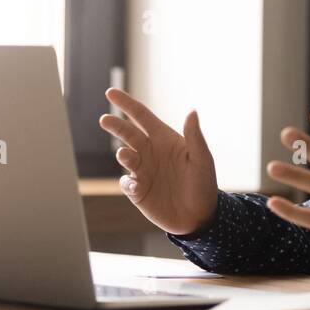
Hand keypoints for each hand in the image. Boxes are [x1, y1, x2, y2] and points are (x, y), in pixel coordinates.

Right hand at [98, 88, 218, 235]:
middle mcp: (150, 152)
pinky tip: (137, 186)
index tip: (110, 92)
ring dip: (123, 154)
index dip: (126, 104)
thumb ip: (195, 137)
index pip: (142, 117)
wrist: (199, 217)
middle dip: (116, 125)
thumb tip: (192, 111)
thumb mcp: (202, 160)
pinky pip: (126, 182)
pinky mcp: (138, 190)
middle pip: (128, 133)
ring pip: (124, 156)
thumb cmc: (203, 184)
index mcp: (165, 139)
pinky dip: (128, 182)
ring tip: (127, 155)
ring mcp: (143, 170)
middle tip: (105, 120)